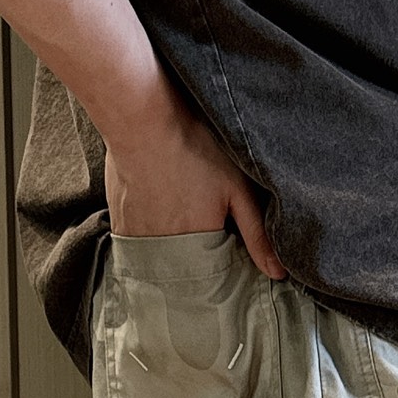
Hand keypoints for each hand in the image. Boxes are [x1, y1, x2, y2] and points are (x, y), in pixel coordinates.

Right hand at [103, 84, 285, 280]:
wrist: (141, 117)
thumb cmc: (192, 147)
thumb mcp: (237, 189)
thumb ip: (257, 234)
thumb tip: (278, 273)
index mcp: (198, 249)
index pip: (214, 280)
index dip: (223, 264)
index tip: (226, 244)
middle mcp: (165, 253)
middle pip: (185, 272)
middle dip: (197, 260)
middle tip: (200, 221)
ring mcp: (138, 240)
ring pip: (160, 260)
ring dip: (172, 248)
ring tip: (178, 214)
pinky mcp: (119, 224)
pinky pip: (138, 244)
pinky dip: (148, 234)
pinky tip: (156, 209)